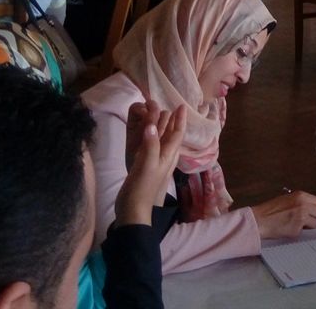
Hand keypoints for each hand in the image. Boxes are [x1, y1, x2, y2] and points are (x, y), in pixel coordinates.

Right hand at [115, 101, 185, 226]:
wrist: (133, 210)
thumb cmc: (142, 188)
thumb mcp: (147, 165)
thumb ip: (150, 145)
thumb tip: (152, 125)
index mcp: (168, 155)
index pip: (177, 133)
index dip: (180, 119)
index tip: (182, 105)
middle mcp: (164, 156)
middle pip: (170, 134)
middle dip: (169, 119)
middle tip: (165, 104)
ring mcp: (155, 161)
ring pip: (161, 139)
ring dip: (160, 126)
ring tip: (156, 113)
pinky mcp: (144, 166)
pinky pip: (151, 146)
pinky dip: (150, 136)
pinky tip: (146, 134)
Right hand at [251, 190, 315, 239]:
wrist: (258, 220)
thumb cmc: (269, 211)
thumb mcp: (287, 199)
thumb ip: (300, 202)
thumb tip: (312, 209)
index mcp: (300, 195)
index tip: (313, 213)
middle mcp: (303, 204)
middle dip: (315, 218)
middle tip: (307, 221)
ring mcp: (301, 216)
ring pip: (315, 223)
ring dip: (308, 226)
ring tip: (296, 225)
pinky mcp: (297, 227)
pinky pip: (304, 231)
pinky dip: (299, 231)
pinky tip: (289, 228)